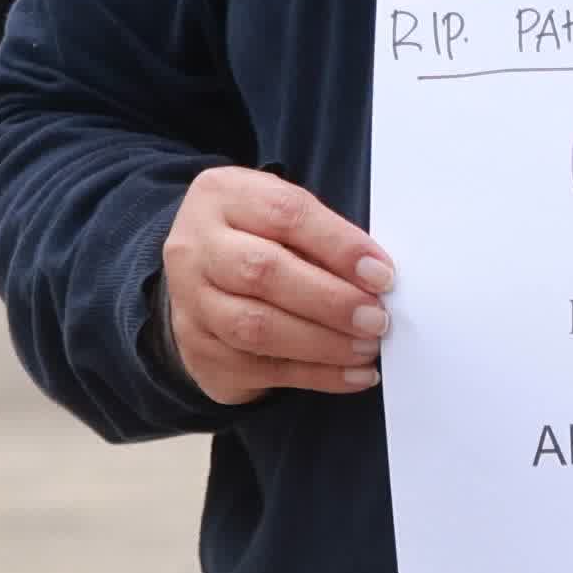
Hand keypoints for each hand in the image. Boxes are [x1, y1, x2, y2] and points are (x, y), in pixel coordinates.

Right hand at [165, 166, 387, 401]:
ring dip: (323, 343)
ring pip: (256, 328)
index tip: (381, 274)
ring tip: (367, 347)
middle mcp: (195, 248)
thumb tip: (376, 278)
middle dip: (330, 300)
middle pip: (262, 273)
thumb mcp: (278, 215)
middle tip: (376, 318)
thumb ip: (320, 236)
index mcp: (221, 196)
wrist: (197, 280)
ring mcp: (191, 303)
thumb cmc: (255, 240)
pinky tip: (353, 375)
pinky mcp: (200, 351)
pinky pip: (261, 370)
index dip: (338, 245)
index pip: (284, 214)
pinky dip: (317, 375)